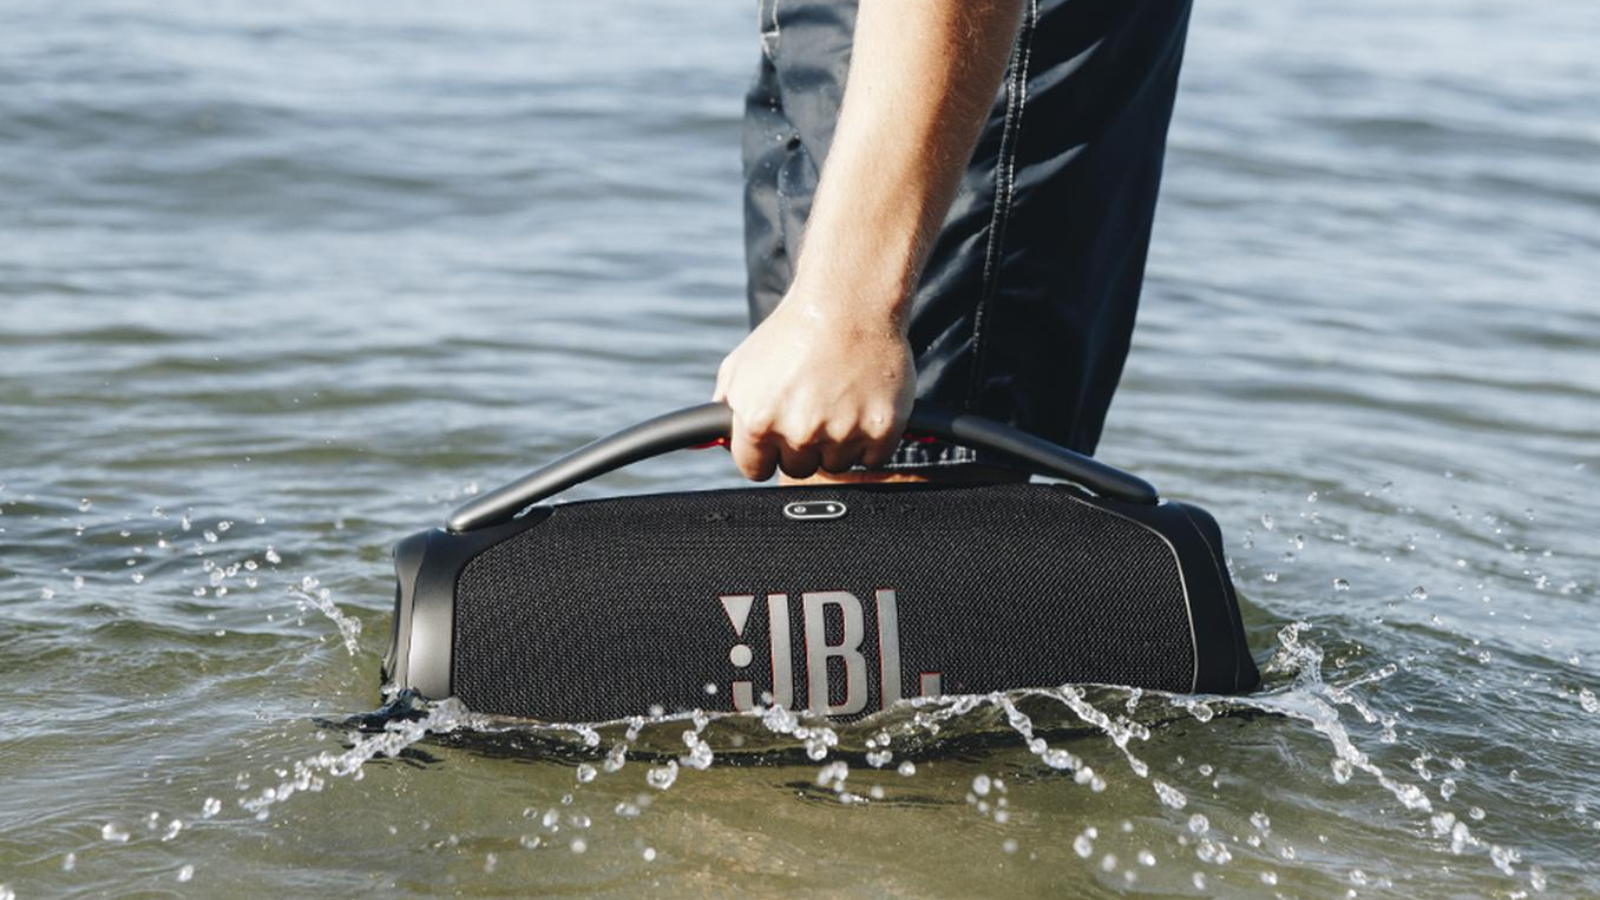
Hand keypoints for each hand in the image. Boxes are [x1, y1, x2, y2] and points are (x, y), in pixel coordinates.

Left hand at [713, 288, 915, 480]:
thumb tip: (716, 437)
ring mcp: (842, 434)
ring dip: (837, 442)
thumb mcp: (740, 365)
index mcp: (758, 422)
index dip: (766, 453)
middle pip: (798, 469)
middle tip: (813, 408)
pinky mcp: (881, 430)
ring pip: (836, 464)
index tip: (777, 439)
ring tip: (839, 400)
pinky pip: (873, 458)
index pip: (756, 470)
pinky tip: (863, 405)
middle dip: (802, 446)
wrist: (847, 301)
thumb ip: (725, 407)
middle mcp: (799, 433)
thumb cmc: (792, 331)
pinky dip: (871, 439)